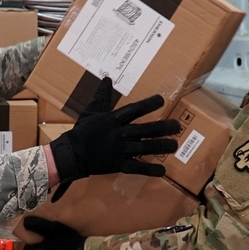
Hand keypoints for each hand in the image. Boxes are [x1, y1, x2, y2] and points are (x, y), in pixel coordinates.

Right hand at [48, 77, 180, 200]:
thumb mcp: (91, 111)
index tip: (161, 100)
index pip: (134, 110)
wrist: (71, 154)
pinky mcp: (118, 165)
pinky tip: (162, 171)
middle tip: (177, 126)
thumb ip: (101, 96)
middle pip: (144, 130)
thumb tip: (107, 78)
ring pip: (144, 148)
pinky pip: (136, 168)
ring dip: (161, 147)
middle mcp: (118, 134)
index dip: (148, 104)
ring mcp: (119, 150)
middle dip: (162, 128)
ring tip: (175, 145)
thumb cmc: (82, 131)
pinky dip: (149, 170)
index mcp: (113, 120)